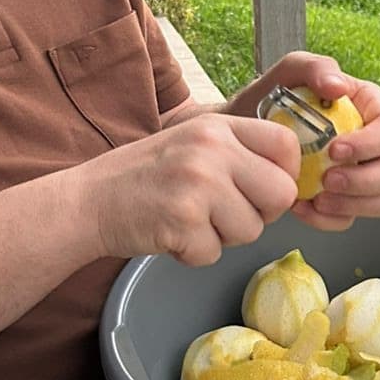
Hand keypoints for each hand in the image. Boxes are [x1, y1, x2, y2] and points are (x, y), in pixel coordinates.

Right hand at [86, 113, 302, 266]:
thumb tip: (290, 181)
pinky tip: (171, 234)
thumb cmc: (146, 177)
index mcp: (218, 126)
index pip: (286, 144)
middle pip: (281, 193)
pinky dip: (194, 254)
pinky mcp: (182, 220)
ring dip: (223, 237)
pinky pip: (215, 253)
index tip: (263, 190)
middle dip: (260, 214)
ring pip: (251, 230)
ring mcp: (198, 183)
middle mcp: (212, 148)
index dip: (285, 175)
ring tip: (190, 221)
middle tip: (227, 215)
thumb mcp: (194, 143)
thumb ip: (238, 153)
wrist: (89, 200)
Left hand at [232, 51, 379, 233]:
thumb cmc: (272, 99)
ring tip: (318, 199)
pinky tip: (303, 207)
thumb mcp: (289, 73)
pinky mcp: (348, 201)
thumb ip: (315, 68)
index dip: (372, 144)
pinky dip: (330, 220)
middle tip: (328, 181)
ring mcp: (366, 174)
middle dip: (369, 181)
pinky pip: (355, 219)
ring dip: (358, 205)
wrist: (245, 136)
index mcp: (372, 109)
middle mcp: (377, 144)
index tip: (335, 149)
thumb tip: (338, 87)